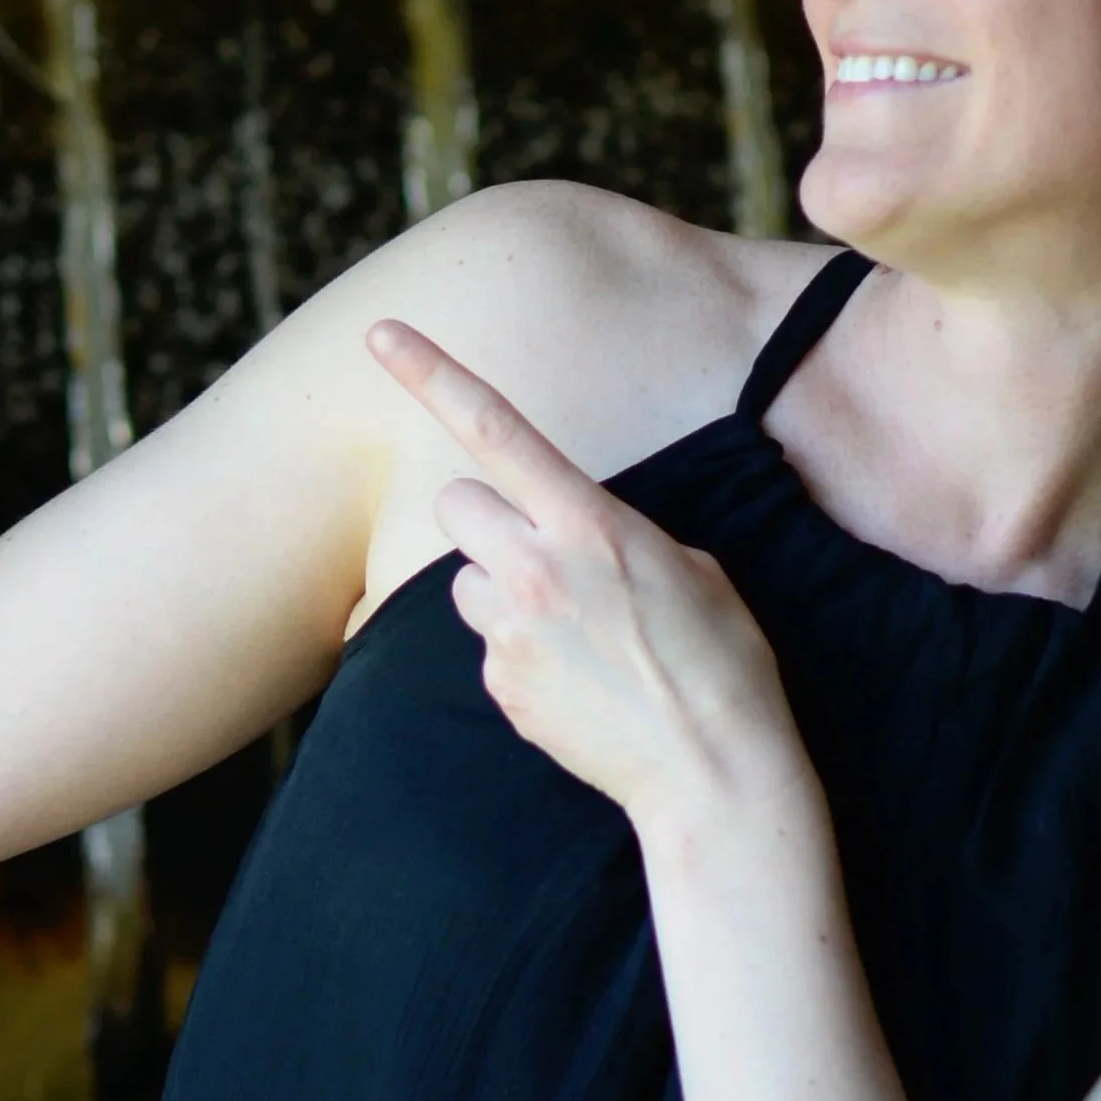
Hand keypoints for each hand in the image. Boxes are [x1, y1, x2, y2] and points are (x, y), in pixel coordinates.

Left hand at [367, 319, 802, 829]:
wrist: (712, 768)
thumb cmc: (721, 659)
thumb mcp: (688, 565)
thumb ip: (610, 532)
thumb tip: (572, 534)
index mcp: (589, 520)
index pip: (495, 427)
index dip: (431, 373)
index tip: (379, 332)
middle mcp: (536, 565)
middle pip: (458, 504)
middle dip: (489, 520)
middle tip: (543, 557)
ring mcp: (511, 628)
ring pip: (467, 580)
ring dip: (505, 593)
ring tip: (576, 634)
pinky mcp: (499, 683)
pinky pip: (488, 646)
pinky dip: (521, 656)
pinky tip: (577, 681)